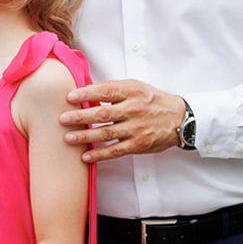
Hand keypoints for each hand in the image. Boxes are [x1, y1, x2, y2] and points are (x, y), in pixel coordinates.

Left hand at [59, 80, 184, 162]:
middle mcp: (133, 110)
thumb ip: (113, 88)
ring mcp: (135, 129)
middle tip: (63, 118)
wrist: (179, 118)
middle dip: (80, 117)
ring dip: (85, 137)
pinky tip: (86, 156)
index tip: (70, 97)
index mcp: (131, 92)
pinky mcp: (138, 144)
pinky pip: (116, 151)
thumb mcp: (136, 86)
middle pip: (102, 114)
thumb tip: (87, 89)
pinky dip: (100, 154)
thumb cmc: (152, 100)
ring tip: (68, 138)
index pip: (105, 91)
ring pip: (106, 133)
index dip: (86, 94)